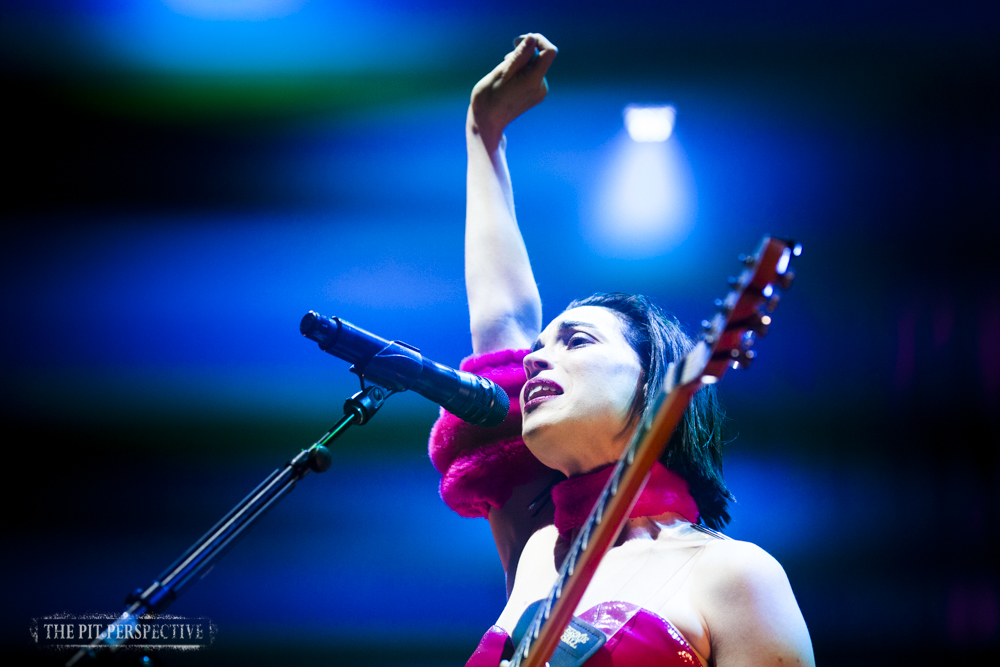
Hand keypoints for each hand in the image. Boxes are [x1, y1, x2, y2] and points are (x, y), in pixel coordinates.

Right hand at [468, 33, 557, 152]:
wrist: (487, 123)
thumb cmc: (489, 98)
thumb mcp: (501, 72)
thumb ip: (519, 56)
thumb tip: (532, 38)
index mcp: (533, 81)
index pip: (549, 52)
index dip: (538, 40)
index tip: (519, 41)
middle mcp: (541, 87)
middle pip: (541, 58)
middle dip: (524, 53)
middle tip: (505, 59)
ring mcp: (539, 92)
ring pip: (535, 66)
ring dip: (521, 63)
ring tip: (504, 74)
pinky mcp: (535, 95)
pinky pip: (532, 75)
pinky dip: (521, 72)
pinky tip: (509, 81)